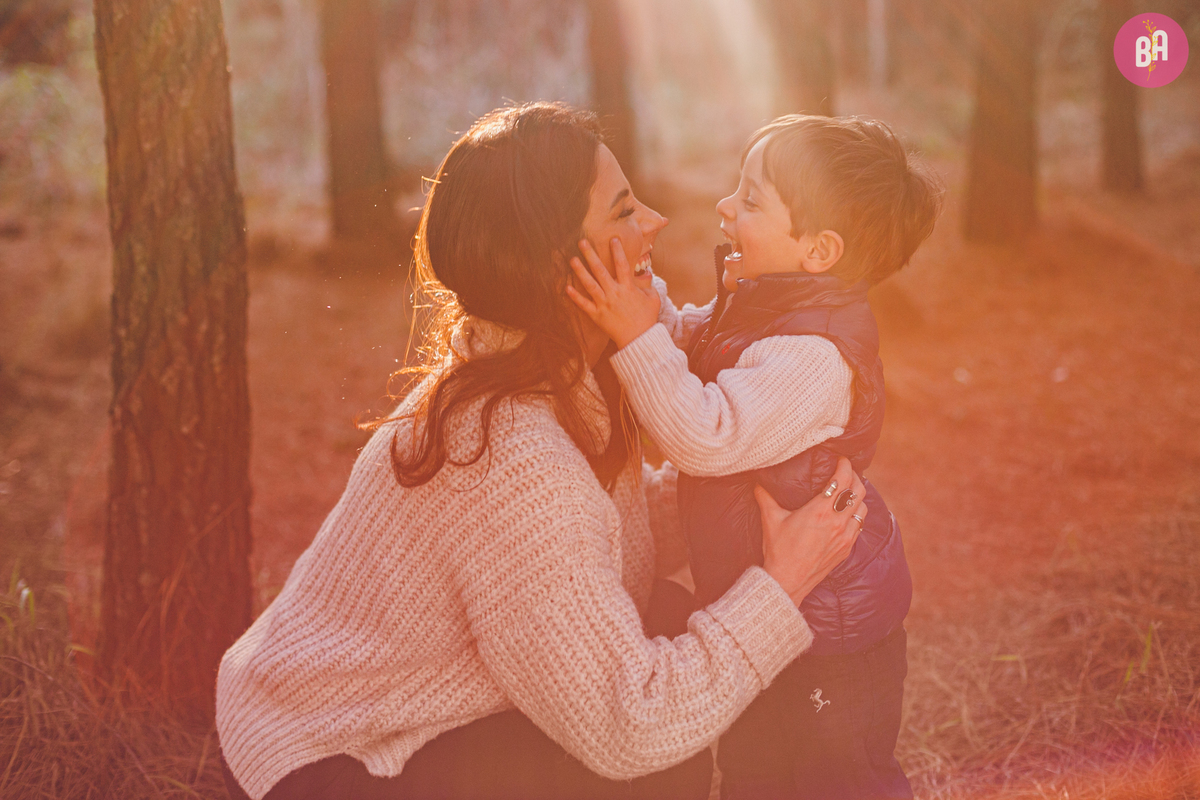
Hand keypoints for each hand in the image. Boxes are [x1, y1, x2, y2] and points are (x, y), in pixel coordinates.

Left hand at [565, 238, 660, 348]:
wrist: (639, 339)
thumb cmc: (647, 318)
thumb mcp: (653, 299)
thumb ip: (648, 284)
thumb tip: (646, 273)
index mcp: (628, 288)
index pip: (622, 265)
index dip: (618, 251)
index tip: (612, 238)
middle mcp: (614, 293)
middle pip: (601, 270)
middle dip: (591, 255)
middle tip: (582, 242)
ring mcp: (604, 304)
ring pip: (590, 284)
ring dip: (580, 271)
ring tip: (572, 259)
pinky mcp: (597, 315)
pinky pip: (584, 305)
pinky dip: (575, 297)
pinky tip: (566, 287)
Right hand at [757, 458, 865, 605]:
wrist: (787, 581)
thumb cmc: (778, 550)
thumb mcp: (770, 520)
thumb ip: (765, 497)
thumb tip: (757, 481)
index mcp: (820, 510)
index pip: (842, 480)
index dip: (845, 465)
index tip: (841, 459)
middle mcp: (837, 522)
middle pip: (859, 490)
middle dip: (855, 477)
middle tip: (846, 472)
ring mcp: (845, 537)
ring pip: (863, 508)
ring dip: (858, 496)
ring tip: (849, 491)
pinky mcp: (846, 549)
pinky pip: (859, 526)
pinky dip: (856, 515)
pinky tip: (847, 513)